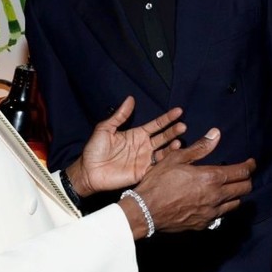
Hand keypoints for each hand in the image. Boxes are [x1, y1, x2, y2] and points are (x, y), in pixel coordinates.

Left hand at [67, 96, 185, 196]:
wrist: (88, 171)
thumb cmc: (94, 150)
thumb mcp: (105, 128)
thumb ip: (120, 116)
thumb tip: (130, 99)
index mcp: (137, 134)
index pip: (156, 125)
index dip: (167, 118)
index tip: (178, 111)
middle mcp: (144, 146)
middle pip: (163, 137)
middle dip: (173, 131)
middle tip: (182, 126)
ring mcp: (144, 160)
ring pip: (163, 152)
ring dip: (172, 147)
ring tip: (178, 141)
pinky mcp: (142, 173)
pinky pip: (157, 167)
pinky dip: (166, 163)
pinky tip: (173, 157)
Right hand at [120, 128, 255, 238]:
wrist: (146, 211)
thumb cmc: (159, 182)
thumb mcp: (176, 158)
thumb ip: (200, 148)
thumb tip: (216, 134)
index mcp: (211, 178)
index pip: (241, 172)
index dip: (249, 166)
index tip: (251, 163)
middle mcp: (216, 197)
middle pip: (244, 189)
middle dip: (247, 180)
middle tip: (242, 175)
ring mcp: (211, 213)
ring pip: (235, 204)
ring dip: (235, 195)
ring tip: (228, 188)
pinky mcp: (204, 224)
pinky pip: (221, 216)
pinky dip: (222, 207)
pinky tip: (213, 202)